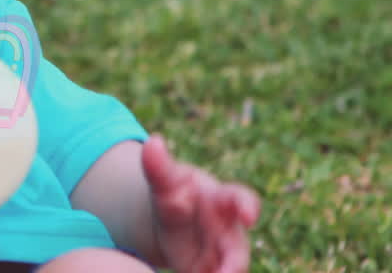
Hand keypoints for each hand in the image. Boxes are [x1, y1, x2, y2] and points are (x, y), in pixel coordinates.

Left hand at [142, 135, 259, 272]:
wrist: (171, 217)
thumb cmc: (175, 192)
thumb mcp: (164, 181)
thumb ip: (158, 165)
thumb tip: (152, 141)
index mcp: (220, 200)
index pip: (241, 199)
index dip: (247, 206)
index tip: (248, 215)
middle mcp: (227, 229)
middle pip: (237, 247)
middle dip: (235, 260)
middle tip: (231, 271)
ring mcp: (220, 253)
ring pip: (230, 267)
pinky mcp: (209, 269)